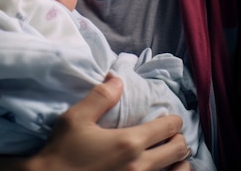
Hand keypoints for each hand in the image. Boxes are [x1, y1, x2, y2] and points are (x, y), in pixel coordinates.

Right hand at [28, 75, 188, 170]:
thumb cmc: (62, 152)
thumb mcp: (76, 118)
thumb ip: (100, 96)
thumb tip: (117, 79)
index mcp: (129, 143)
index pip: (168, 128)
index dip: (173, 120)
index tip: (169, 118)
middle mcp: (140, 167)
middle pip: (178, 151)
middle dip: (178, 139)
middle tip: (170, 135)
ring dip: (177, 162)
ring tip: (169, 156)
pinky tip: (160, 170)